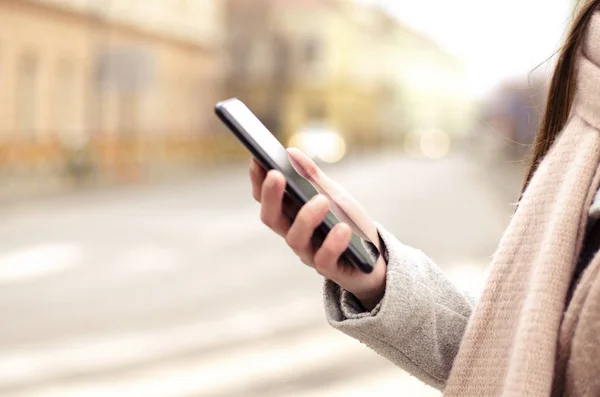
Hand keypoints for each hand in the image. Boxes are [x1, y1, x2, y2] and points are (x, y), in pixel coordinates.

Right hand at [249, 148, 386, 309]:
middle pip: (272, 218)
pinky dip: (333, 243)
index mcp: (292, 215)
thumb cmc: (349, 222)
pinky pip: (325, 259)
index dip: (258, 182)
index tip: (256, 159)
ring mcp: (310, 253)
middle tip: (276, 174)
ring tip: (322, 200)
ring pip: (296, 239)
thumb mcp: (334, 195)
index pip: (267, 199)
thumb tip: (290, 152)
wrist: (375, 256)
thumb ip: (313, 177)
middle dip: (271, 196)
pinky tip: (343, 229)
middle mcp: (295, 234)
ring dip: (306, 217)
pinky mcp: (330, 269)